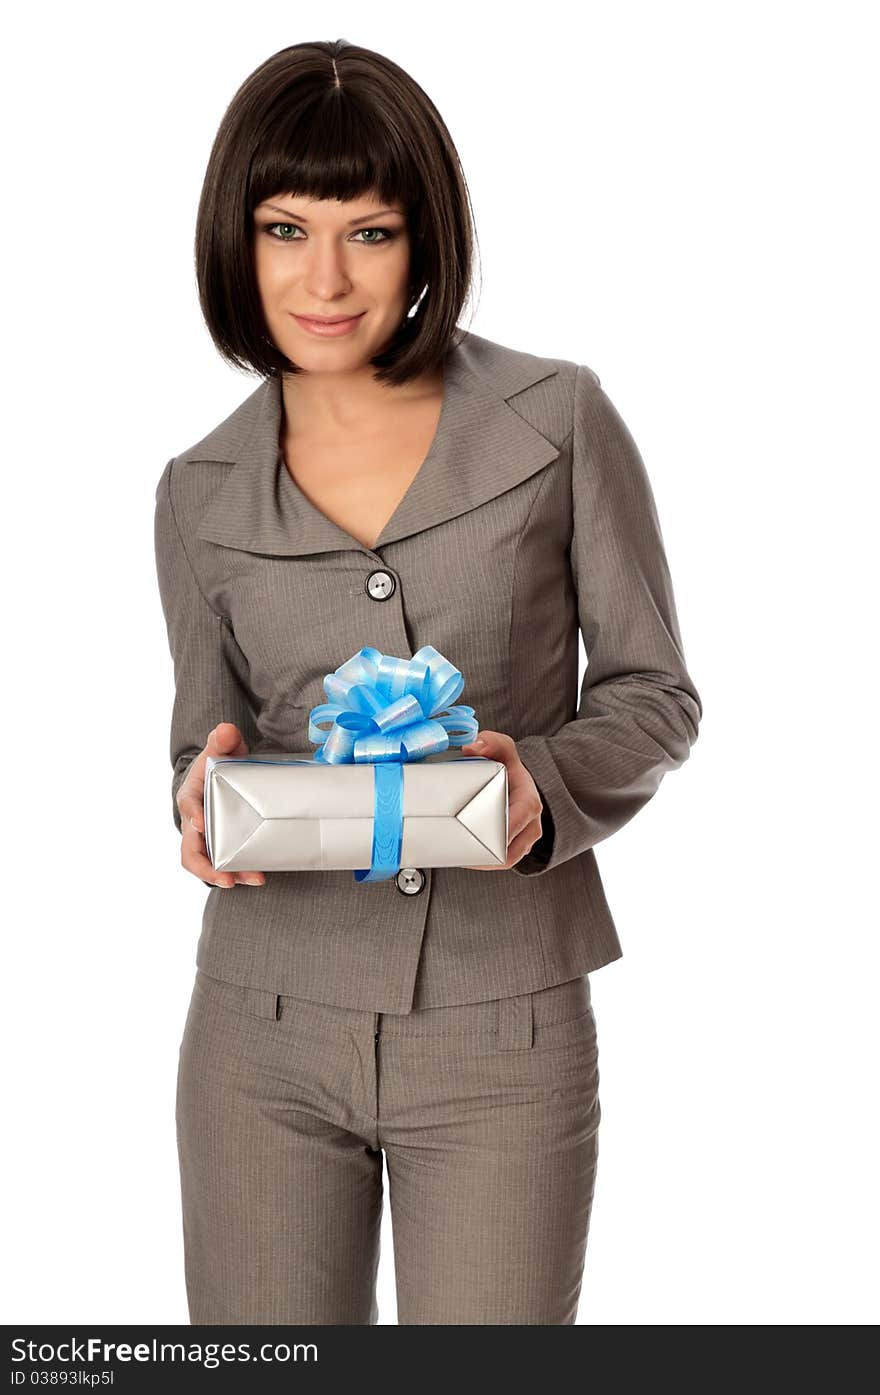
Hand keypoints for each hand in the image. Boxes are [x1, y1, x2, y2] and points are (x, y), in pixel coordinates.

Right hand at [177, 723, 265, 888]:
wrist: (223, 776)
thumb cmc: (220, 762)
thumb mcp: (222, 747)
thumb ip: (223, 738)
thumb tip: (225, 730)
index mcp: (191, 794)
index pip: (187, 805)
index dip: (193, 816)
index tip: (202, 825)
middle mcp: (194, 821)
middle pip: (190, 849)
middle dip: (206, 865)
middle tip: (225, 876)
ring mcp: (205, 837)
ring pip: (206, 863)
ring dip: (225, 875)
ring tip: (251, 879)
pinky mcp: (220, 846)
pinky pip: (224, 864)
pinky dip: (239, 872)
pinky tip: (258, 875)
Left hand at [458, 730, 544, 870]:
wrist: (519, 782)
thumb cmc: (510, 768)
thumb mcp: (503, 749)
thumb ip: (490, 743)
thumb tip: (472, 748)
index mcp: (529, 802)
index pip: (513, 823)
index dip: (493, 831)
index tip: (469, 830)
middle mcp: (531, 824)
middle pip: (507, 848)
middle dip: (482, 848)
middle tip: (456, 845)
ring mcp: (525, 840)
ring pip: (504, 860)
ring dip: (481, 859)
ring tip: (458, 854)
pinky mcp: (516, 849)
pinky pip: (500, 862)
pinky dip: (483, 862)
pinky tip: (465, 857)